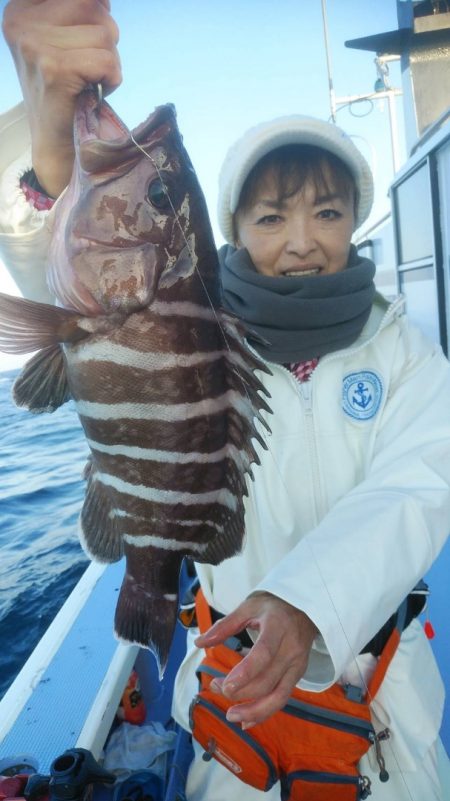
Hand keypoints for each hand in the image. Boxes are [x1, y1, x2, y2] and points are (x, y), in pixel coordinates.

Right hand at [2, 0, 121, 195]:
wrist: (56, 143)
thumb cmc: (66, 91)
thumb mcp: (62, 41)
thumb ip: (78, 11)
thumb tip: (105, 1)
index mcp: (20, 10)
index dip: (93, 12)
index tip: (86, 40)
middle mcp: (21, 23)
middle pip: (94, 8)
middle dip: (105, 40)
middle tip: (88, 68)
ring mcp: (35, 46)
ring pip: (105, 34)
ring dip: (109, 61)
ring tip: (88, 81)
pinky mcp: (56, 70)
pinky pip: (106, 60)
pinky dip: (112, 78)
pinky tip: (94, 91)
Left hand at [194, 592, 317, 726]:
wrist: (306, 609)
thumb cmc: (274, 607)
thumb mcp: (248, 607)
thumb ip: (224, 625)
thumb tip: (199, 643)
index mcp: (278, 627)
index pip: (264, 654)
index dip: (245, 673)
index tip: (225, 686)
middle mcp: (291, 649)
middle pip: (267, 680)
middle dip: (240, 692)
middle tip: (215, 687)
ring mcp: (297, 665)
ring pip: (278, 696)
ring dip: (253, 710)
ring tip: (231, 716)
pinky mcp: (298, 675)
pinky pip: (283, 698)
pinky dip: (265, 713)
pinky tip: (247, 720)